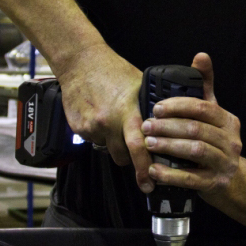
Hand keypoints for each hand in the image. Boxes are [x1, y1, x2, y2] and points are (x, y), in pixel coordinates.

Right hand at [54, 43, 153, 189]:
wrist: (80, 62)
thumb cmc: (113, 70)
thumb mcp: (139, 85)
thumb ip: (148, 109)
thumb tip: (166, 127)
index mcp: (129, 111)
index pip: (140, 145)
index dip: (146, 166)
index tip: (151, 183)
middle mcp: (110, 121)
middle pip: (123, 156)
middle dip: (134, 168)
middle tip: (144, 180)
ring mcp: (93, 126)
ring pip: (108, 148)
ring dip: (115, 145)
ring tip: (117, 127)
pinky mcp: (79, 127)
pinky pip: (94, 140)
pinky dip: (100, 135)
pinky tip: (101, 117)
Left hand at [140, 52, 241, 194]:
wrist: (229, 181)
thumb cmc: (214, 142)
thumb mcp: (212, 115)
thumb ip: (203, 87)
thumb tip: (201, 56)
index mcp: (228, 121)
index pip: (203, 108)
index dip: (178, 106)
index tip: (156, 108)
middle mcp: (232, 141)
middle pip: (196, 129)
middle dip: (168, 127)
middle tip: (146, 126)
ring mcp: (225, 163)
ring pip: (195, 151)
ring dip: (169, 146)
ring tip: (148, 144)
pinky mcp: (216, 184)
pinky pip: (191, 178)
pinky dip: (171, 174)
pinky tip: (154, 170)